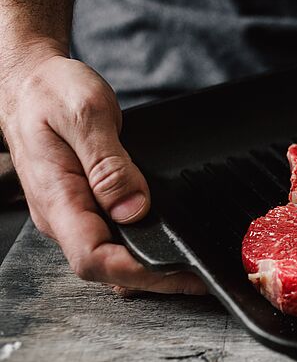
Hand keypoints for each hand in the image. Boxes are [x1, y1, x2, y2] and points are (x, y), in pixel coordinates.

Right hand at [0, 43, 204, 293]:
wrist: (30, 83)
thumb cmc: (50, 92)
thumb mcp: (85, 114)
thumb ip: (108, 163)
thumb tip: (132, 208)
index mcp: (57, 199)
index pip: (92, 258)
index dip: (137, 272)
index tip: (178, 271)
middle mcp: (64, 216)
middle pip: (107, 269)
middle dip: (156, 278)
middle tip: (201, 277)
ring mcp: (74, 214)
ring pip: (112, 257)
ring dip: (153, 268)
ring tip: (194, 268)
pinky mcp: (86, 206)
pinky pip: (115, 238)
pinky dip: (145, 247)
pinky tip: (170, 245)